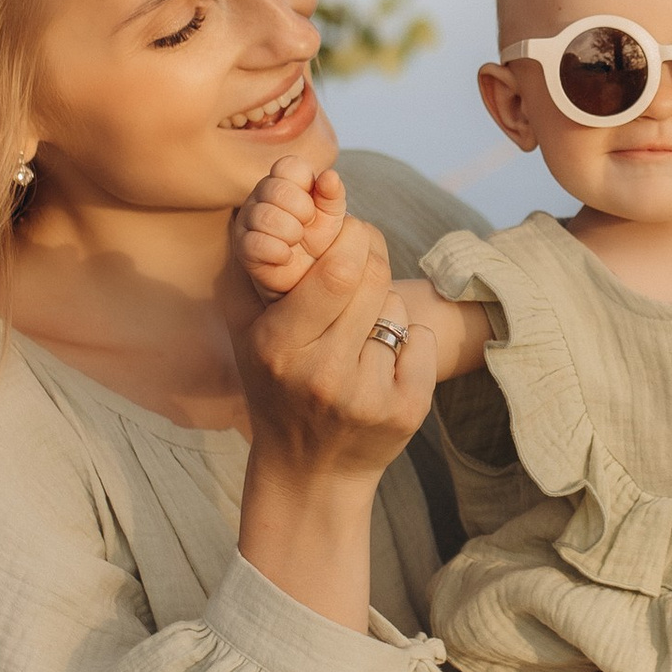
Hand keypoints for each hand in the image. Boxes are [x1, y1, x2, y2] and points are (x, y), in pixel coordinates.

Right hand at [230, 203, 437, 623]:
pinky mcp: (405, 412)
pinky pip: (423, 342)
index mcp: (278, 345)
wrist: (308, 475)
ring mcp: (366, 396)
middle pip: (373, 280)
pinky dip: (410, 344)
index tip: (347, 238)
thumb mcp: (248, 333)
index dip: (351, 239)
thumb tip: (275, 195)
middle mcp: (321, 372)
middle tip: (359, 277)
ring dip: (384, 309)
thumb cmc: (276, 387)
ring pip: (397, 309)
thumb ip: (255, 267)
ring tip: (359, 337)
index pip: (336, 267)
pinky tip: (382, 368)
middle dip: (369, 267)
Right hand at [236, 149, 355, 302]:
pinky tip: (287, 257)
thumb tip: (330, 176)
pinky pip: (255, 244)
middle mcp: (261, 195)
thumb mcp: (332, 213)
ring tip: (296, 241)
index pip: (288, 165)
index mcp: (283, 180)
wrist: (307, 272)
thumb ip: (332, 193)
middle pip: (277, 190)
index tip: (313, 203)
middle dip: (301, 211)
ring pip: (265, 216)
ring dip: (290, 232)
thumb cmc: (318, 235)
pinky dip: (278, 252)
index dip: (306, 184)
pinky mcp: (242, 247)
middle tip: (306, 224)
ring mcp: (248, 219)